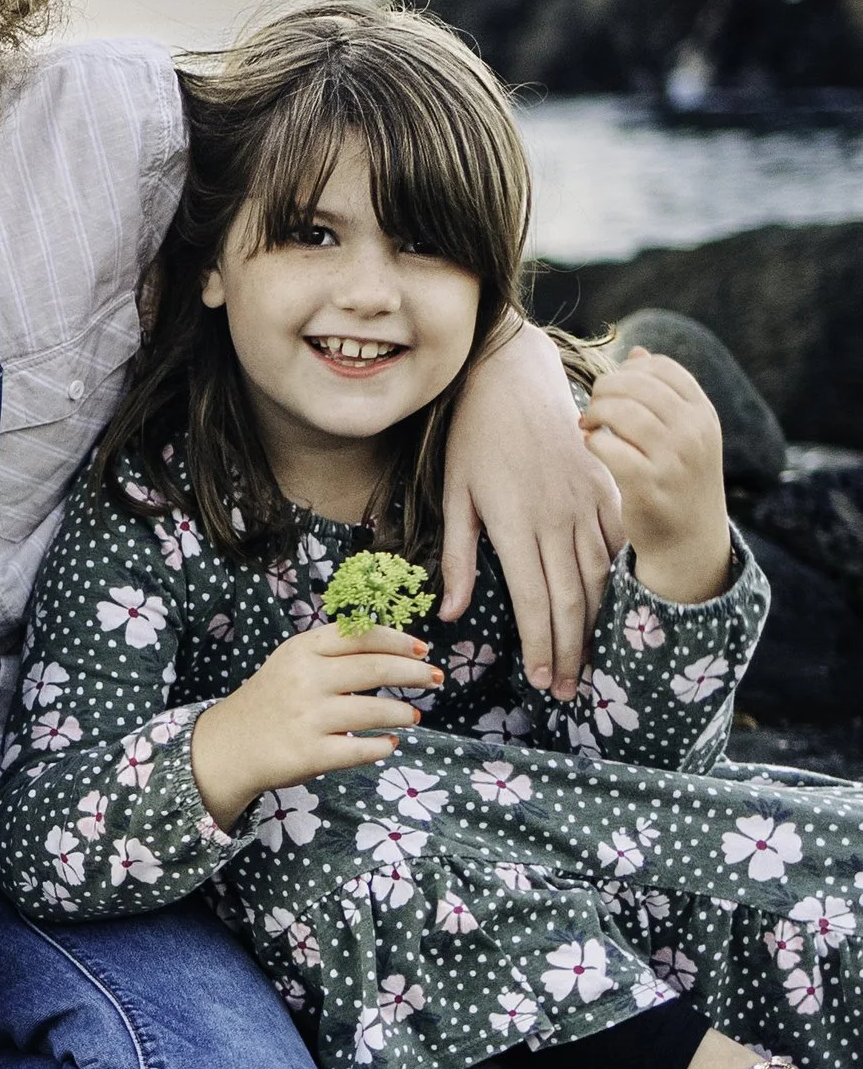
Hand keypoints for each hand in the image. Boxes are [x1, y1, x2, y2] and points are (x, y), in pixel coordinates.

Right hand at [188, 625, 441, 828]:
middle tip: (435, 679)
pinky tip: (389, 743)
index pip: (362, 636)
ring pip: (376, 711)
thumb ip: (332, 652)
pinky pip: (362, 750)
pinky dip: (383, 746)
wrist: (230, 745)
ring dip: (404, 712)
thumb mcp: (292, 663)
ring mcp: (309, 717)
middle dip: (414, 673)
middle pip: (377, 669)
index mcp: (303, 649)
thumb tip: (393, 650)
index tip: (422, 650)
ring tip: (413, 716)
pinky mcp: (311, 754)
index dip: (399, 641)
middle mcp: (306, 678)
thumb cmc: (270, 701)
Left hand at [439, 319, 620, 696]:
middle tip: (570, 692)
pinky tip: (615, 608)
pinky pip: (618, 541)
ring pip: (599, 577)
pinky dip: (619, 578)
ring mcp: (587, 501)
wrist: (512, 376)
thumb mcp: (454, 494)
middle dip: (572, 652)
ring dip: (597, 626)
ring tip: (591, 663)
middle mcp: (557, 518)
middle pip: (572, 600)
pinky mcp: (604, 485)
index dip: (541, 647)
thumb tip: (450, 612)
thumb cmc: (471, 436)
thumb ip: (456, 556)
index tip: (544, 682)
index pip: (534, 601)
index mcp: (516, 524)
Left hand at [580, 348, 732, 604]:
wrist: (690, 541)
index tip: (616, 388)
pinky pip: (608, 447)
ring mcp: (674, 460)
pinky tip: (593, 446)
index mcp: (703, 414)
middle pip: (635, 383)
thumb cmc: (679, 480)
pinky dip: (594, 442)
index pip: (661, 368)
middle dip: (605, 388)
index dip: (629, 369)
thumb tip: (637, 352)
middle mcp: (693, 433)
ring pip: (621, 410)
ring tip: (589, 424)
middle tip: (595, 406)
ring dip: (595, 412)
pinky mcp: (648, 486)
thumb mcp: (685, 434)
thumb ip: (664, 393)